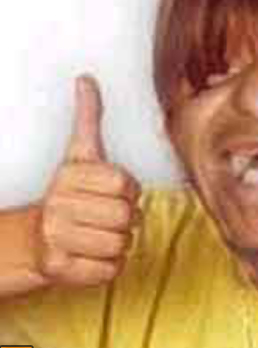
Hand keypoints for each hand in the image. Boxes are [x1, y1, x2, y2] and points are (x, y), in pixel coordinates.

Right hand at [37, 75, 140, 286]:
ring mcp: (57, 237)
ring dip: (118, 242)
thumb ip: (88, 116)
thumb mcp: (81, 152)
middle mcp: (59, 204)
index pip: (127, 185)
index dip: (128, 192)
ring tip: (98, 235)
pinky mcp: (60, 268)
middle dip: (125, 219)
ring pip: (122, 244)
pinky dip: (109, 265)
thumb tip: (86, 78)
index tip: (112, 193)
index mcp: (71, 175)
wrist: (39, 237)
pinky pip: (111, 269)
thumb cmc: (71, 194)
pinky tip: (91, 254)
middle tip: (106, 217)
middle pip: (126, 217)